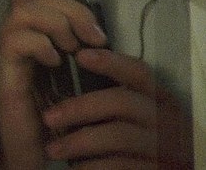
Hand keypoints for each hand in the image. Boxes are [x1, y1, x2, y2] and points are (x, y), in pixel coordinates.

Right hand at [0, 0, 106, 167]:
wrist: (36, 145)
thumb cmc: (57, 107)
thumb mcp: (74, 66)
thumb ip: (76, 40)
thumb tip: (92, 20)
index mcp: (30, 28)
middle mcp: (13, 33)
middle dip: (68, 5)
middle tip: (92, 35)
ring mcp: (5, 50)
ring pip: (23, 11)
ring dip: (56, 23)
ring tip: (72, 48)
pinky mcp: (3, 70)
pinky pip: (16, 40)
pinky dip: (42, 45)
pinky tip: (55, 63)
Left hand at [40, 49, 192, 168]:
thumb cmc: (139, 142)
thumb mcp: (136, 117)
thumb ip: (112, 98)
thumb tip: (72, 73)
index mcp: (160, 100)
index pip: (139, 73)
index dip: (111, 62)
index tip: (80, 56)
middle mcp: (166, 120)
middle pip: (122, 102)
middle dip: (80, 107)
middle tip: (48, 117)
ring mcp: (164, 148)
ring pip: (119, 136)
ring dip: (79, 142)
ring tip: (51, 150)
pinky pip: (121, 165)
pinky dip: (93, 166)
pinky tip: (75, 168)